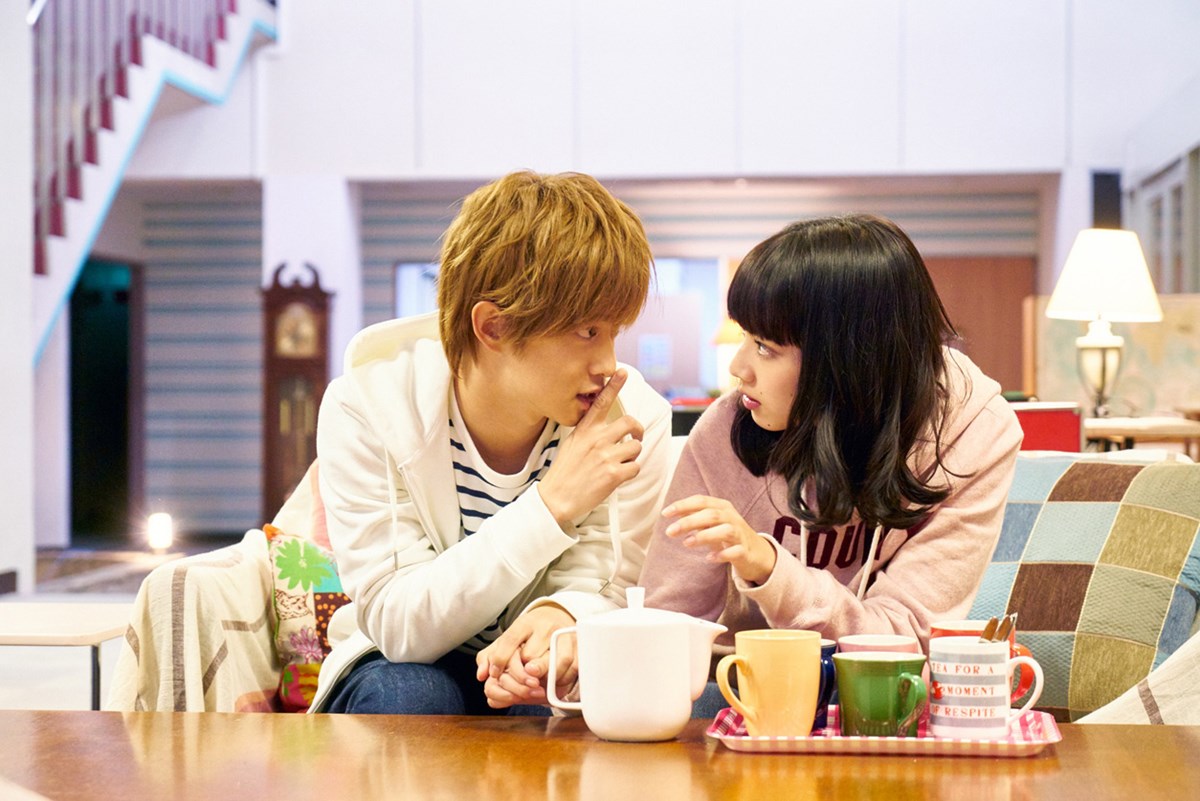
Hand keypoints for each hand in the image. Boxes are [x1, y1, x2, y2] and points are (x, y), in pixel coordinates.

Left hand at [475, 605, 576, 707]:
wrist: (557, 616)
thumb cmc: (529, 633)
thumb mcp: (508, 639)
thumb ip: (490, 656)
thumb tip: (482, 674)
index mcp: (525, 623)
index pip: (509, 640)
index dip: (500, 659)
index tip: (496, 673)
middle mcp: (545, 627)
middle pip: (531, 656)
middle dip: (525, 673)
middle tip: (522, 678)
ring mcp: (564, 635)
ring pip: (556, 662)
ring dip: (547, 679)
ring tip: (539, 683)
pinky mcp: (578, 644)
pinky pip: (572, 667)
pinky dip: (563, 680)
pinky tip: (555, 681)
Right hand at [538, 369, 644, 525]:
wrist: (556, 498)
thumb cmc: (564, 472)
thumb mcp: (572, 444)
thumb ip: (589, 433)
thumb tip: (607, 428)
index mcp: (585, 430)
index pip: (601, 402)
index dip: (614, 385)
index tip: (622, 372)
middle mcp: (597, 439)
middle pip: (630, 422)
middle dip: (639, 430)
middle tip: (637, 437)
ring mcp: (606, 456)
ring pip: (637, 446)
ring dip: (634, 455)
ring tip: (622, 462)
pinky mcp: (614, 475)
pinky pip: (636, 467)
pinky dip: (631, 472)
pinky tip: (620, 476)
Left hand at [662, 495, 777, 584]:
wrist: (757, 552)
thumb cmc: (729, 534)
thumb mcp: (712, 522)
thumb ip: (695, 517)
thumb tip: (673, 513)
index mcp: (722, 507)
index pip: (701, 501)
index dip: (683, 505)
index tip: (665, 513)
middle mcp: (732, 517)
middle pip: (711, 515)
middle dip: (689, 522)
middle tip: (670, 531)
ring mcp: (740, 534)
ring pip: (725, 530)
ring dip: (704, 536)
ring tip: (686, 543)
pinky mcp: (745, 551)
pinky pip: (735, 551)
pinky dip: (723, 554)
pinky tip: (709, 558)